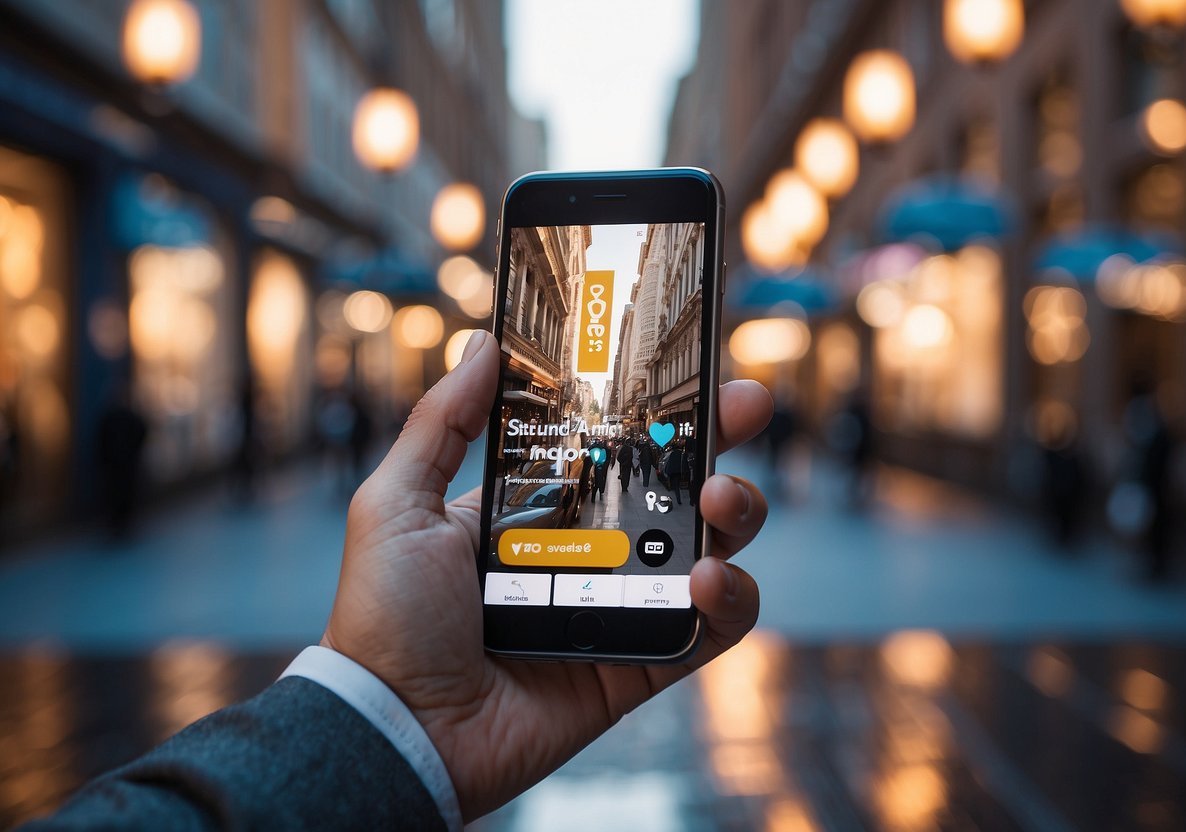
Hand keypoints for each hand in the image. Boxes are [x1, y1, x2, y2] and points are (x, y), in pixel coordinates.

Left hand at [321, 330, 772, 820]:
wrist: (398, 725)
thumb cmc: (385, 618)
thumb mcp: (396, 502)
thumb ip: (442, 423)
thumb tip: (482, 345)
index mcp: (539, 508)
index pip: (614, 445)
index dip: (659, 409)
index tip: (691, 368)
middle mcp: (589, 550)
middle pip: (676, 486)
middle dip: (719, 442)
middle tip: (744, 408)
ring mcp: (621, 606)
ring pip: (711, 547)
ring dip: (735, 514)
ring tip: (719, 498)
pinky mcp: (644, 663)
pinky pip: (711, 628)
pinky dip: (732, 600)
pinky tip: (709, 577)